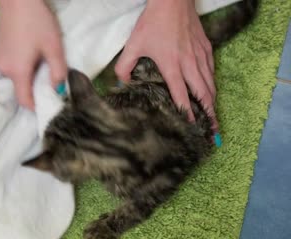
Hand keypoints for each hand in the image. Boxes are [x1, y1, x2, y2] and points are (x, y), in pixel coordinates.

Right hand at [0, 0, 66, 109]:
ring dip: (30, 77)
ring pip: (17, 78)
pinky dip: (23, 68)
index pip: (25, 101)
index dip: (37, 107)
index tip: (50, 105)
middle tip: (51, 78)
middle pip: (21, 90)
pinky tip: (32, 54)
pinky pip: (12, 69)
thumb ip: (58, 71)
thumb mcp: (54, 47)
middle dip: (36, 89)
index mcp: (18, 72)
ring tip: (42, 62)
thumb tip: (59, 89)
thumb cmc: (37, 22)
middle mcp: (5, 70)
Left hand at [114, 0, 217, 132]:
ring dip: (213, 101)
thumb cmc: (153, 22)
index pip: (181, 95)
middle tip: (212, 130)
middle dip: (208, 114)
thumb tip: (121, 83)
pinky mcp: (206, 47)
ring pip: (210, 83)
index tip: (191, 127)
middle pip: (203, 94)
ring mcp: (200, 55)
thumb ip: (124, 67)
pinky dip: (213, 82)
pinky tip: (211, 89)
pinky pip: (211, 69)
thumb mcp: (133, 45)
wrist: (173, 0)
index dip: (187, 113)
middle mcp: (189, 64)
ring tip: (214, 115)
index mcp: (172, 66)